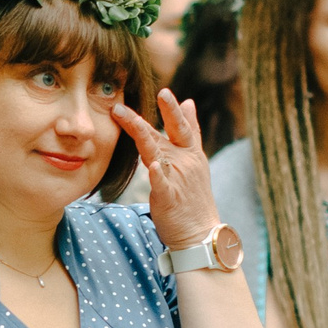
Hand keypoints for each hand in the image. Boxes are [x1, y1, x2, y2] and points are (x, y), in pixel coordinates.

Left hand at [110, 89, 218, 246]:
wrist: (201, 235)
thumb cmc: (192, 199)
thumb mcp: (194, 162)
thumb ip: (189, 133)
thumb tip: (189, 103)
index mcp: (190, 155)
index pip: (183, 127)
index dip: (175, 110)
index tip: (165, 92)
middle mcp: (186, 163)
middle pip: (172, 133)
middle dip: (168, 112)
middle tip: (161, 93)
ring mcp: (178, 179)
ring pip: (158, 152)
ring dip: (142, 133)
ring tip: (126, 118)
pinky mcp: (168, 198)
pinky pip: (161, 183)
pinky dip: (157, 174)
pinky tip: (153, 165)